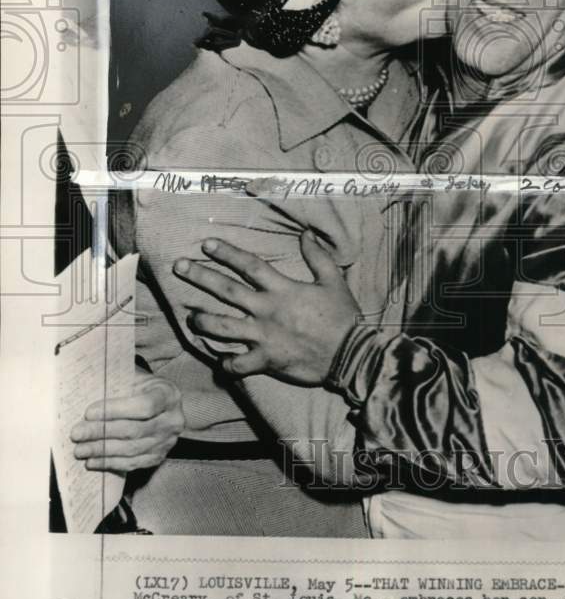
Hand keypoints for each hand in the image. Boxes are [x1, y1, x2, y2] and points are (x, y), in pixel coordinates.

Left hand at [70, 374, 184, 473]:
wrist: (158, 403)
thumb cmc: (140, 388)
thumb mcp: (134, 378)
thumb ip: (116, 383)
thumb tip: (85, 391)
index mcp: (168, 395)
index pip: (144, 405)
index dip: (115, 410)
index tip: (89, 413)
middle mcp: (173, 419)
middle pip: (135, 430)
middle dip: (102, 433)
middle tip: (77, 434)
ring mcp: (167, 441)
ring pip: (132, 450)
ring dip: (102, 451)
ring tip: (80, 449)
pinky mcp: (158, 456)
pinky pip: (133, 464)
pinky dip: (110, 463)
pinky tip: (93, 461)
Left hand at [172, 231, 359, 384]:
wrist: (350, 353)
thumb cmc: (342, 316)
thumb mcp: (333, 280)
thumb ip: (317, 256)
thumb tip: (305, 233)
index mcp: (282, 290)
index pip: (249, 266)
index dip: (226, 253)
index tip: (206, 244)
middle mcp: (267, 311)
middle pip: (227, 291)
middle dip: (200, 277)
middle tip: (179, 267)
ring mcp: (264, 337)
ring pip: (223, 328)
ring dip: (203, 321)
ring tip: (191, 317)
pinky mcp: (267, 360)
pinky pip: (239, 364)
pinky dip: (227, 364)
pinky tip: (220, 362)